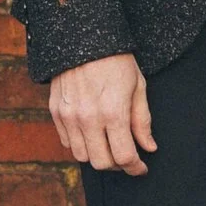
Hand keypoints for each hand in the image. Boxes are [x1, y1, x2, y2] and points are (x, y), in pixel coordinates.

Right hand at [49, 52, 154, 175]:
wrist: (83, 37)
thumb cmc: (117, 60)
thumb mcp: (138, 86)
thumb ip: (142, 120)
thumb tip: (149, 147)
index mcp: (113, 112)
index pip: (124, 156)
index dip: (136, 167)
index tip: (142, 167)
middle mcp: (88, 119)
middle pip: (101, 163)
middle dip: (117, 165)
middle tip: (128, 157)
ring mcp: (69, 117)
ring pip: (82, 156)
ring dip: (98, 155)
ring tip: (110, 144)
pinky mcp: (56, 112)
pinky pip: (67, 142)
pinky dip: (81, 144)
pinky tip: (93, 133)